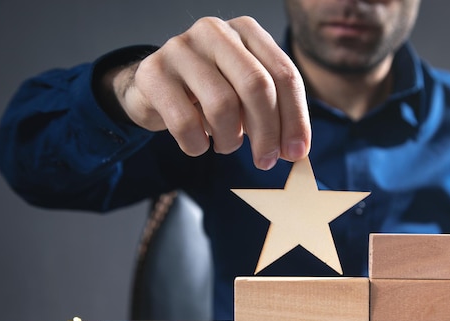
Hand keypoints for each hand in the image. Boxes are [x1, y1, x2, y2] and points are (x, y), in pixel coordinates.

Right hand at [107, 16, 310, 169]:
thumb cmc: (210, 92)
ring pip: (222, 105)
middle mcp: (215, 31)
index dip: (295, 118)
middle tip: (266, 161)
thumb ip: (274, 114)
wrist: (155, 88)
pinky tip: (199, 143)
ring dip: (230, 140)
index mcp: (247, 31)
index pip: (284, 74)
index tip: (296, 153)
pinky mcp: (153, 73)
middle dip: (267, 133)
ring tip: (226, 145)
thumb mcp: (246, 95)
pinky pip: (185, 123)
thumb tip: (296, 151)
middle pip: (256, 86)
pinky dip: (197, 145)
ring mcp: (181, 48)